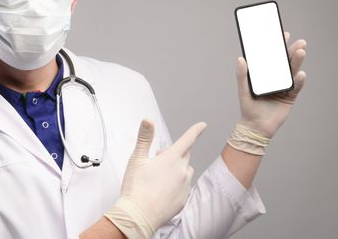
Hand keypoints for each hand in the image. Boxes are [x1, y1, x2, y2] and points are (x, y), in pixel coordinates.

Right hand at [105, 119, 206, 238]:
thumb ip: (145, 138)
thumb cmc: (136, 187)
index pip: (187, 139)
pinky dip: (177, 185)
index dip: (195, 130)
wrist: (138, 215)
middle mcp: (182, 171)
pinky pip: (184, 187)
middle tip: (156, 161)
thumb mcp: (137, 158)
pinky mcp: (183, 199)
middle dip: (173, 154)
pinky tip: (162, 190)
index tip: (202, 126)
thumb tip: (148, 121)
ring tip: (159, 178)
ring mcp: (185, 186)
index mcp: (171, 158)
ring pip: (185, 171)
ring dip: (177, 170)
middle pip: (184, 155)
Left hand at [237, 32, 306, 138]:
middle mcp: (275, 78)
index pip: (272, 57)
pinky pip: (296, 87)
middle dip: (292, 51)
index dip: (277, 46)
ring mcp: (284, 87)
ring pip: (292, 72)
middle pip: (285, 62)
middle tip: (299, 42)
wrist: (256, 127)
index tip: (282, 34)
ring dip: (297, 62)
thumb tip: (241, 58)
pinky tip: (301, 74)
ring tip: (301, 51)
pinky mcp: (290, 97)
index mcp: (264, 74)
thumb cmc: (248, 108)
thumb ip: (242, 75)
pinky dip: (299, 81)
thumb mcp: (243, 90)